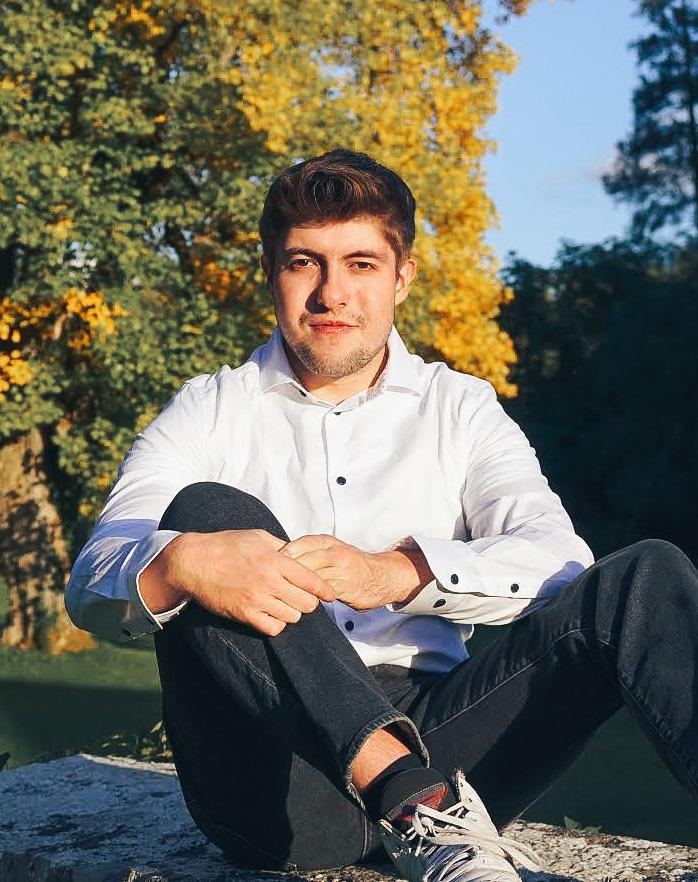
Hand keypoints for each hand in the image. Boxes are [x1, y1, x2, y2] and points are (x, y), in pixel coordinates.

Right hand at [141, 529, 335, 635]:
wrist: (194, 562)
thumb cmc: (226, 545)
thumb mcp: (258, 537)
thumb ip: (282, 546)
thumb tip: (300, 553)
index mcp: (275, 561)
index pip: (311, 580)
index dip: (324, 589)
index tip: (330, 594)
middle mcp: (268, 582)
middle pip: (306, 603)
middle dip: (308, 601)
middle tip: (303, 597)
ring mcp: (256, 600)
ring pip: (291, 617)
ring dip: (292, 612)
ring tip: (286, 604)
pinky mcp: (244, 614)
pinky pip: (273, 628)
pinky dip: (277, 623)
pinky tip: (273, 614)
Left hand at [279, 534, 427, 609]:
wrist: (381, 576)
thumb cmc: (350, 564)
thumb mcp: (331, 550)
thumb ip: (310, 552)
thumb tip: (279, 555)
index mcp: (328, 542)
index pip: (302, 544)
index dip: (284, 553)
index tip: (268, 562)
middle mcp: (335, 552)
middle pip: (305, 561)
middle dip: (286, 572)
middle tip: (269, 581)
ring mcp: (342, 570)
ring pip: (313, 577)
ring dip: (296, 586)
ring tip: (280, 593)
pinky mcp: (347, 587)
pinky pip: (324, 592)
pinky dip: (311, 596)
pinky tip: (300, 601)